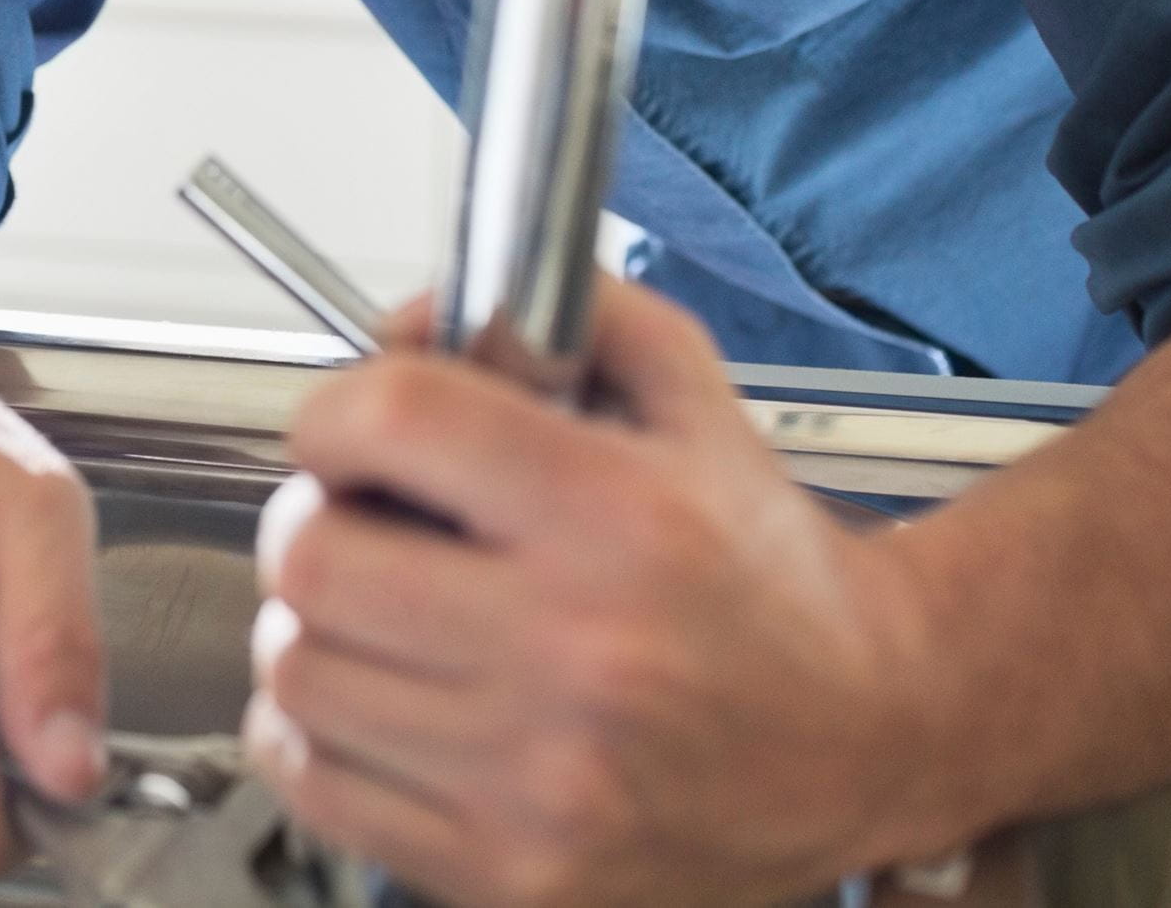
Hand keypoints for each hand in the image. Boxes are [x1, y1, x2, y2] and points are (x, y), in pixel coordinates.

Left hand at [246, 282, 944, 907]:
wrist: (874, 740)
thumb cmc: (771, 573)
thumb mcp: (695, 399)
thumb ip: (569, 317)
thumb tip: (409, 321)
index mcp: (616, 518)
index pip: (389, 421)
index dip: (334, 410)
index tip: (344, 430)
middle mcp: (577, 651)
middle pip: (311, 557)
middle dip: (312, 519)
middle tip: (353, 521)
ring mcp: (540, 779)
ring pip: (296, 672)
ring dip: (310, 628)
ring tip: (376, 614)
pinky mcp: (513, 873)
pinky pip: (316, 781)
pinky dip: (315, 733)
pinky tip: (380, 701)